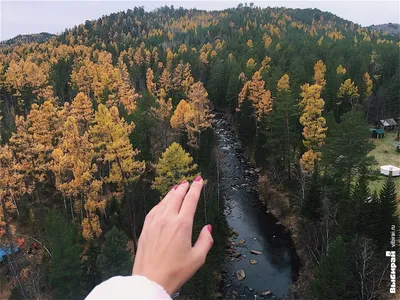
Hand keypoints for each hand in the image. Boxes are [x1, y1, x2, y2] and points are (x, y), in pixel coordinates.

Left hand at [132, 176, 212, 294]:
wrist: (150, 280)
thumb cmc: (175, 271)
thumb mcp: (197, 258)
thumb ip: (205, 240)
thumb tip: (207, 228)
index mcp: (182, 224)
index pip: (191, 200)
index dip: (196, 188)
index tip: (200, 180)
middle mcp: (167, 219)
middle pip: (176, 196)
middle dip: (184, 187)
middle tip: (189, 181)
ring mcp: (154, 222)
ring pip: (164, 201)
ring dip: (172, 192)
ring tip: (177, 188)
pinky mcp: (146, 228)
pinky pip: (154, 209)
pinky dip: (161, 202)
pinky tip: (162, 203)